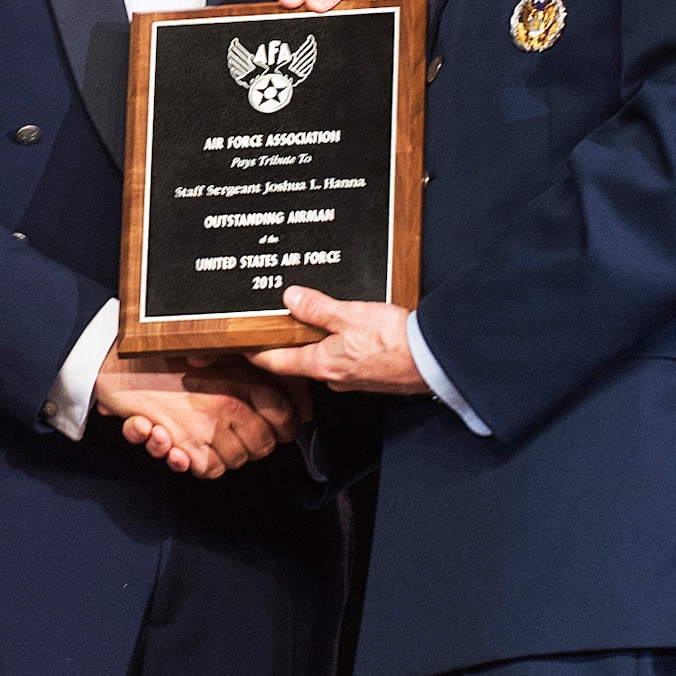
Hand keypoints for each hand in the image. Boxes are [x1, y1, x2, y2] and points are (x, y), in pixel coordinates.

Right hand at [94, 353, 304, 477]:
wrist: (117, 366)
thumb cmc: (161, 355)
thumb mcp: (211, 351)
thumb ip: (242, 367)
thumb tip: (272, 380)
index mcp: (239, 380)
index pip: (285, 415)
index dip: (285, 426)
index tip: (279, 427)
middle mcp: (227, 406)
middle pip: (264, 444)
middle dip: (257, 444)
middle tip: (241, 435)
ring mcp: (206, 430)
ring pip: (237, 460)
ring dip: (228, 454)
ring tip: (211, 438)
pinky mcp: (183, 447)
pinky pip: (209, 470)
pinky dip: (203, 464)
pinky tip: (191, 446)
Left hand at [249, 286, 430, 393]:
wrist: (434, 360)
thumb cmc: (396, 342)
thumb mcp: (349, 316)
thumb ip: (317, 307)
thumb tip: (291, 297)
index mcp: (321, 364)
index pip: (276, 362)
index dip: (255, 353)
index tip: (240, 346)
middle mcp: (334, 377)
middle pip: (299, 360)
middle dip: (287, 343)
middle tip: (275, 325)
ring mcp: (353, 378)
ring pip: (323, 358)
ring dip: (314, 341)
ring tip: (310, 320)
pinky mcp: (371, 374)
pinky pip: (345, 358)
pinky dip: (338, 344)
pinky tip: (346, 330)